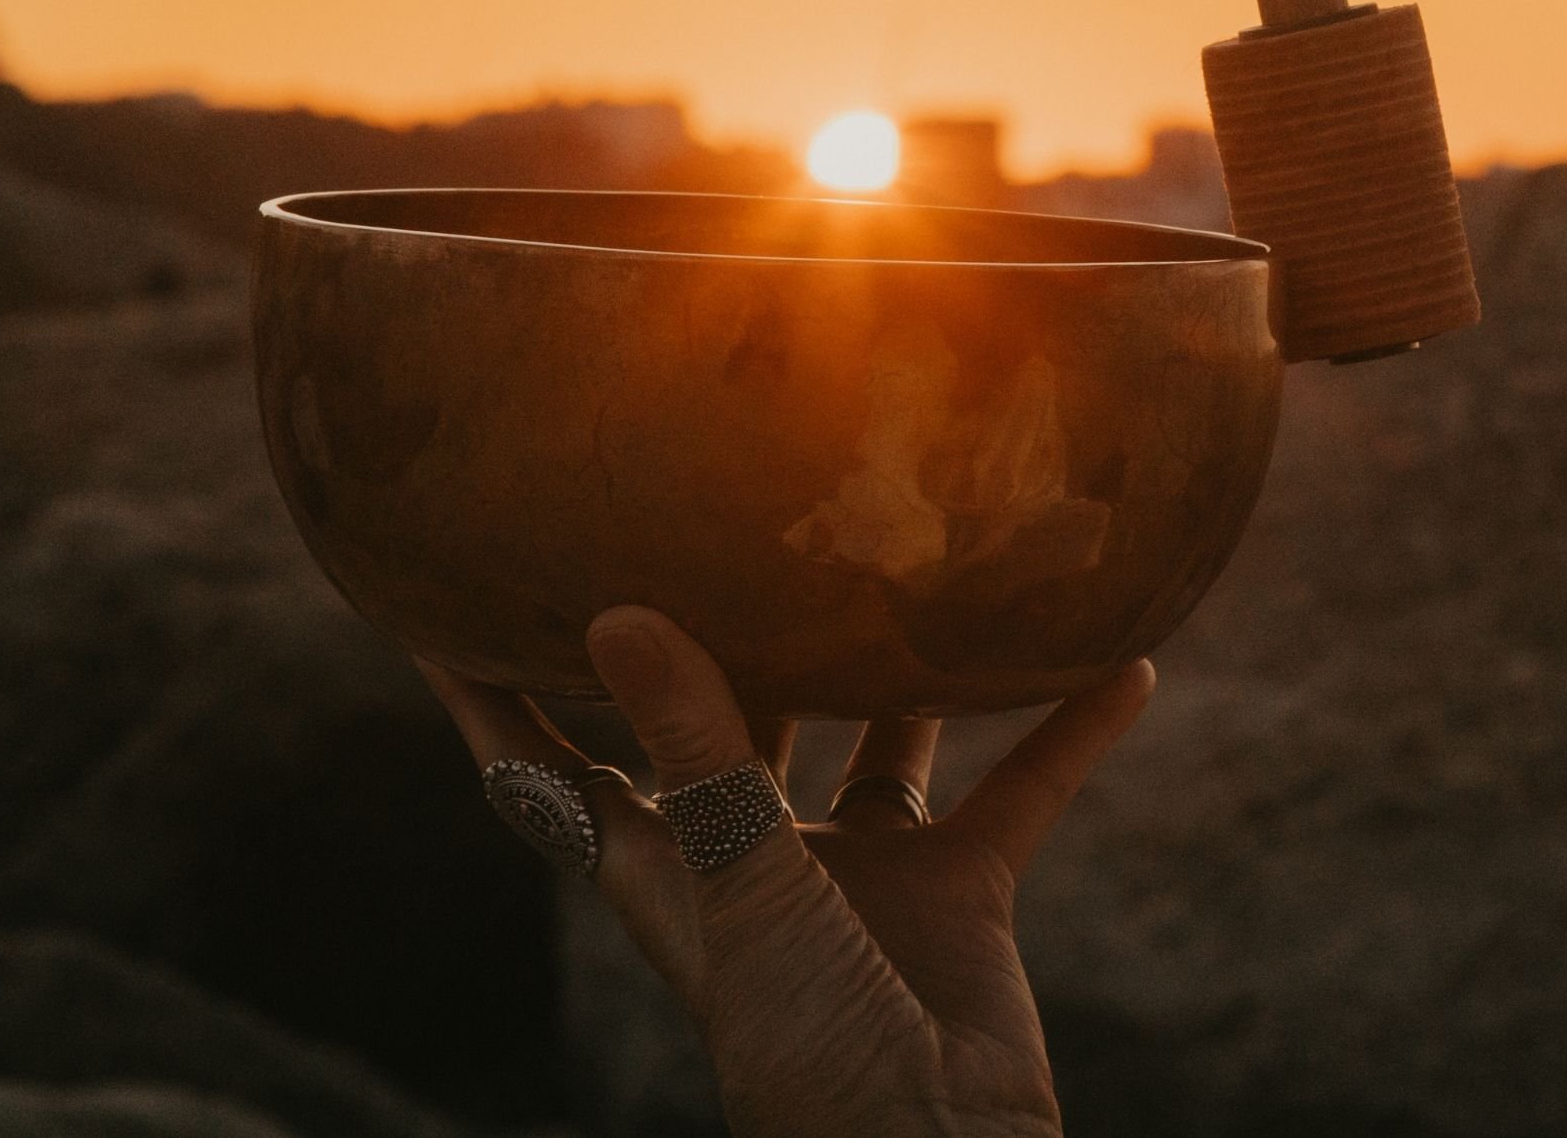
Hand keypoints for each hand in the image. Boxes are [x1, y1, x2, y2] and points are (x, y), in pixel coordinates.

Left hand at [422, 609, 1153, 1137]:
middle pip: (722, 719)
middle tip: (715, 505)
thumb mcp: (751, 896)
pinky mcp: (959, 891)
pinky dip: (1071, 729)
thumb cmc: (814, 1060)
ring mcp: (861, 872)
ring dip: (904, 661)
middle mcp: (757, 853)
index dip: (491, 695)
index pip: (550, 770)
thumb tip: (616, 617)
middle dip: (717, 629)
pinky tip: (1125, 661)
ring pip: (877, 731)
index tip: (441, 597)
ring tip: (928, 549)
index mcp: (672, 868)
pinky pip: (1022, 786)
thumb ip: (701, 756)